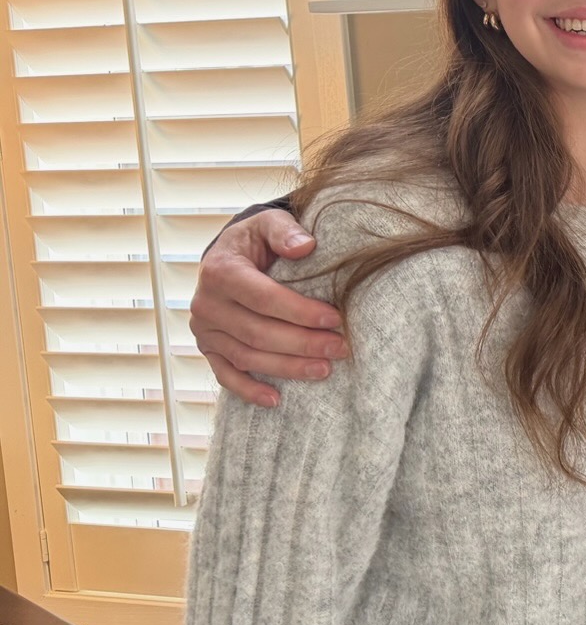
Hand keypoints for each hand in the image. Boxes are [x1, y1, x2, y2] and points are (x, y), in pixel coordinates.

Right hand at [192, 209, 348, 407]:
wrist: (229, 256)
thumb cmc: (256, 241)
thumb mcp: (268, 224)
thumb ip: (285, 231)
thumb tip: (306, 247)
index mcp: (221, 271)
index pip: (263, 297)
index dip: (299, 311)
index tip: (334, 319)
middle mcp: (206, 304)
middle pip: (257, 332)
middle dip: (302, 343)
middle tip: (340, 347)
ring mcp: (205, 330)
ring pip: (247, 356)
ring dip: (287, 367)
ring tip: (325, 370)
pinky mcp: (208, 349)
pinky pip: (225, 375)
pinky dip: (248, 390)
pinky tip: (276, 400)